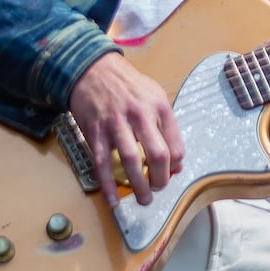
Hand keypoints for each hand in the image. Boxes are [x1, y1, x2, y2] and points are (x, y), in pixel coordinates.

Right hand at [68, 52, 184, 205]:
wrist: (94, 70)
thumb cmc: (128, 86)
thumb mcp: (155, 97)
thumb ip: (165, 127)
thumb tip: (175, 163)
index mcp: (159, 108)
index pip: (175, 145)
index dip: (175, 165)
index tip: (170, 172)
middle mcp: (140, 115)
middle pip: (157, 155)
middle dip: (160, 179)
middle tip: (157, 188)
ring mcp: (116, 124)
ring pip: (131, 161)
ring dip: (138, 186)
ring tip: (144, 200)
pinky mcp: (95, 132)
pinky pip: (102, 163)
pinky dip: (108, 185)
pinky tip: (113, 200)